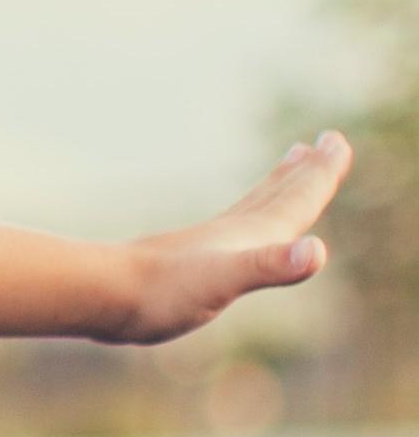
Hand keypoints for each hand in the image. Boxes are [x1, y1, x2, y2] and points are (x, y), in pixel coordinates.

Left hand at [111, 133, 347, 343]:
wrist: (101, 297)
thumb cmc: (162, 292)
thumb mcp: (224, 279)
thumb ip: (270, 265)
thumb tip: (316, 252)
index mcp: (249, 236)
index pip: (296, 198)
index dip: (320, 173)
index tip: (336, 139)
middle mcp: (232, 234)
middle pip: (279, 195)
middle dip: (307, 171)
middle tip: (326, 140)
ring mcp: (209, 247)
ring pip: (255, 207)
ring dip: (278, 186)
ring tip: (290, 164)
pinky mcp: (190, 264)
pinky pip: (232, 233)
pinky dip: (247, 219)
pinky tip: (238, 229)